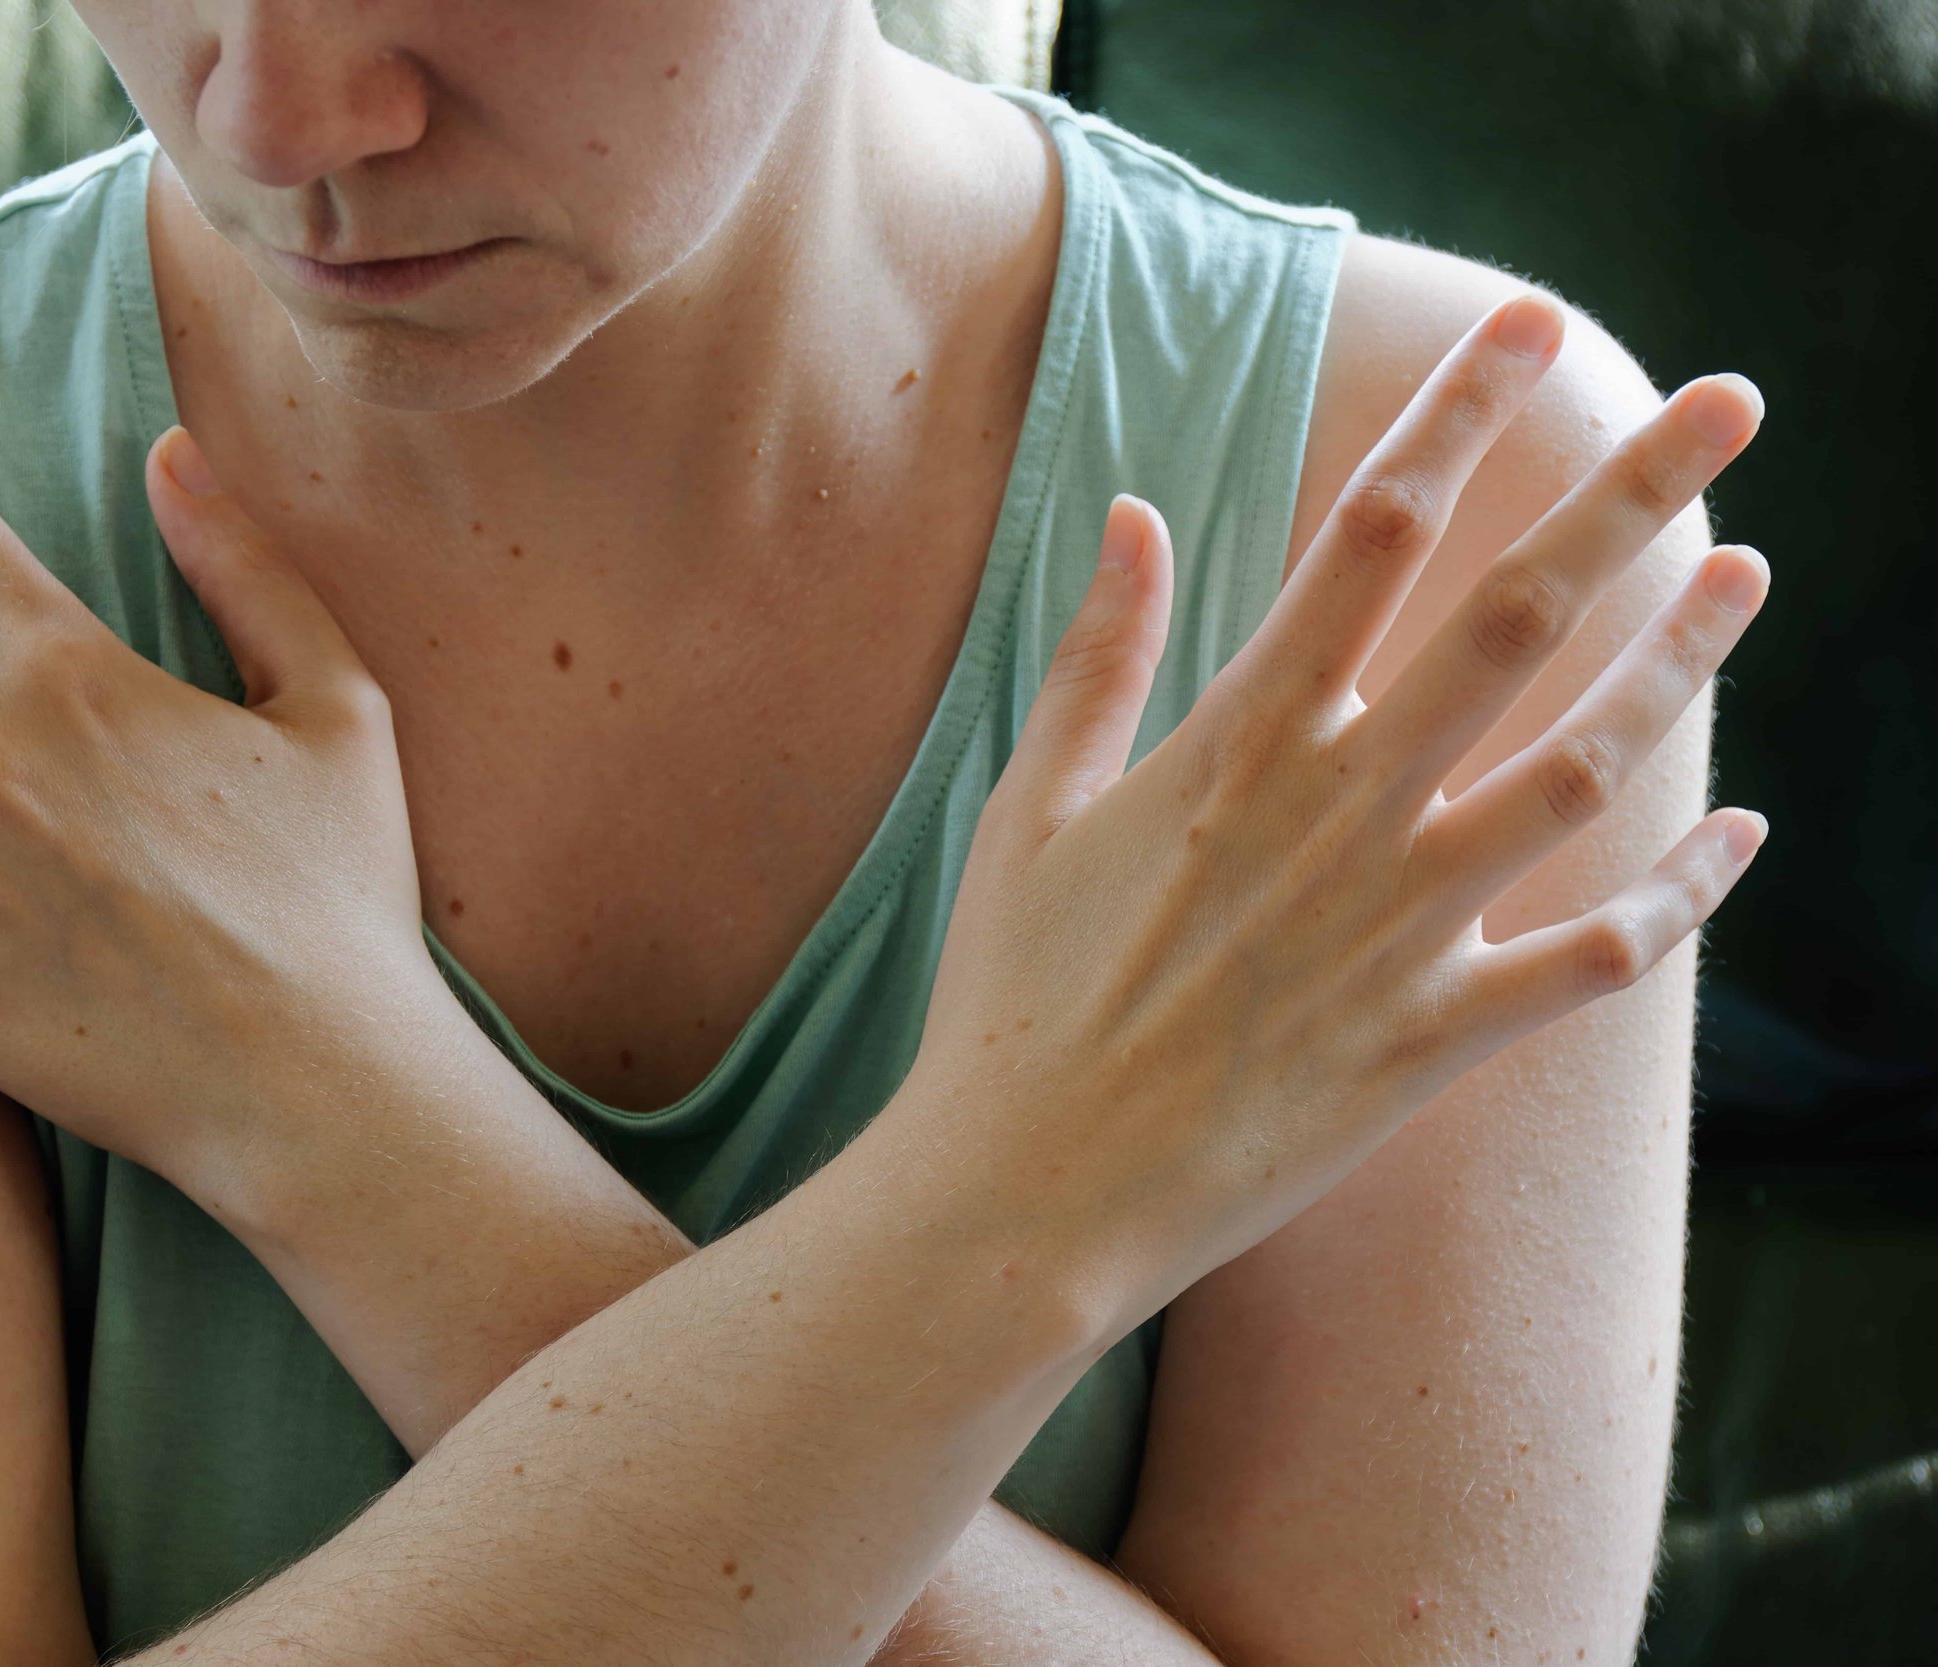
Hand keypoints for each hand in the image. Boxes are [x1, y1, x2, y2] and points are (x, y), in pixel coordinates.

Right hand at [889, 291, 1769, 1322]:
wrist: (1033, 1194)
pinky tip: (1741, 832)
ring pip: (1584, 766)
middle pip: (1517, 618)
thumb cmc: (1014, 996)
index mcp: (1240, 740)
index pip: (1373, 535)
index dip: (1457, 417)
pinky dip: (1680, 895)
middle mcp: (1341, 812)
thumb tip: (1142, 513)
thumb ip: (1102, 655)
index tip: (1524, 327)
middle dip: (1630, 496)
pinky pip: (1596, 957)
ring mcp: (1401, 927)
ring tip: (1753, 572)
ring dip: (1680, 662)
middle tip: (1726, 402)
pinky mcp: (1436, 1038)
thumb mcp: (1034, 807)